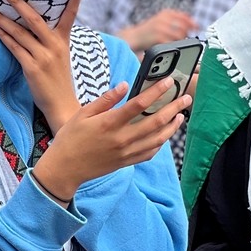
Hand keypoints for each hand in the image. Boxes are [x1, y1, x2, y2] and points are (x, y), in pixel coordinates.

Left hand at [0, 0, 81, 130]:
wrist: (62, 105)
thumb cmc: (59, 80)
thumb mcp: (60, 56)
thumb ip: (50, 40)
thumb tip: (33, 25)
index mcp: (64, 40)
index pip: (71, 15)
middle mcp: (54, 45)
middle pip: (34, 18)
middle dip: (18, 2)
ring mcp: (43, 56)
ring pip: (19, 32)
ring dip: (1, 19)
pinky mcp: (32, 68)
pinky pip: (14, 47)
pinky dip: (3, 35)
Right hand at [31, 77, 189, 201]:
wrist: (64, 169)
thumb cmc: (71, 138)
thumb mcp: (83, 113)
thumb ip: (106, 99)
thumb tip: (124, 85)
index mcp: (109, 123)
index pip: (139, 104)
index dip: (156, 91)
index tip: (169, 81)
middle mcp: (121, 139)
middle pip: (155, 122)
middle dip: (174, 108)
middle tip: (186, 98)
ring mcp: (126, 152)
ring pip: (158, 139)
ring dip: (172, 126)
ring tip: (180, 115)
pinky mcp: (126, 162)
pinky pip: (150, 153)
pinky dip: (161, 143)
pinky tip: (165, 134)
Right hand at [125, 9, 198, 51]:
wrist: (133, 37)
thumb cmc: (148, 31)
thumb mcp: (161, 22)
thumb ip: (173, 22)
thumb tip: (190, 26)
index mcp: (166, 13)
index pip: (184, 16)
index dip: (192, 22)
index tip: (198, 27)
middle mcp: (164, 18)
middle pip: (184, 26)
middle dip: (187, 33)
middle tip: (187, 39)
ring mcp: (161, 27)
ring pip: (180, 35)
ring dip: (182, 40)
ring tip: (179, 44)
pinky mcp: (158, 37)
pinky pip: (172, 42)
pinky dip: (174, 45)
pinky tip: (172, 48)